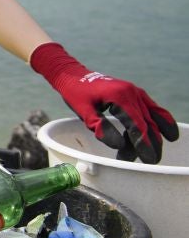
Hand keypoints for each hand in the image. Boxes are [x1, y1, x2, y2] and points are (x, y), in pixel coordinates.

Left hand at [30, 42, 178, 163]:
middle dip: (151, 143)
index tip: (148, 159)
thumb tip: (117, 145)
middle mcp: (132, 93)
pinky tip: (164, 135)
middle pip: (148, 122)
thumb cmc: (76, 93)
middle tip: (150, 161)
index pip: (137, 124)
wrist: (73, 75)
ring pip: (153, 117)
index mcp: (119, 96)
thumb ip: (98, 126)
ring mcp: (136, 92)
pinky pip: (153, 109)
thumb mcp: (82, 111)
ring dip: (153, 136)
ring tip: (149, 153)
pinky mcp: (135, 94)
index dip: (143, 143)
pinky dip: (159, 122)